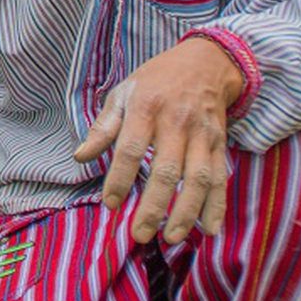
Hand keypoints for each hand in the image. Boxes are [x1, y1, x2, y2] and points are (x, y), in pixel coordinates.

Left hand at [73, 37, 244, 244]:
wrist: (204, 62)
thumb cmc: (156, 80)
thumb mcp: (123, 93)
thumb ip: (103, 127)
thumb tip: (80, 157)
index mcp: (146, 108)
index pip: (131, 149)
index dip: (120, 179)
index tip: (111, 204)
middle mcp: (177, 122)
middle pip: (167, 170)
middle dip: (154, 206)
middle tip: (140, 234)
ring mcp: (202, 134)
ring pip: (198, 178)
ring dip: (186, 212)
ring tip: (170, 238)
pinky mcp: (220, 144)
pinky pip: (220, 178)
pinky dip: (217, 205)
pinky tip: (210, 230)